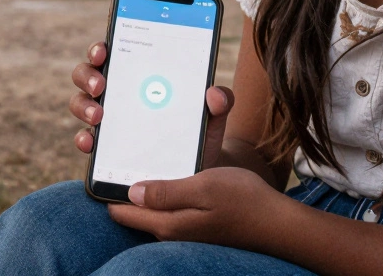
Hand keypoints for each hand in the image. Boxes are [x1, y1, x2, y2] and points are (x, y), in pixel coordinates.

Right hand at [70, 41, 234, 169]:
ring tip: (99, 115)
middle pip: (87, 73)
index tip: (103, 50)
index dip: (102, 47)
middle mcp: (116, 92)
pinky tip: (91, 142)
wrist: (196, 173)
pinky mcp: (103, 146)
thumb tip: (215, 93)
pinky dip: (83, 138)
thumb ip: (220, 102)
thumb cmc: (199, 132)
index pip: (113, 51)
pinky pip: (84, 138)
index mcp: (138, 74)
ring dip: (84, 105)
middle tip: (101, 85)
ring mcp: (106, 119)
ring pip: (80, 102)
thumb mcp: (212, 117)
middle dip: (88, 75)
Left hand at [107, 167, 284, 250]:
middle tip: (121, 152)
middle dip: (123, 185)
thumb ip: (166, 192)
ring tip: (141, 156)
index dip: (109, 188)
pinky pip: (167, 207)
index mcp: (167, 223)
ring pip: (150, 207)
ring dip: (144, 186)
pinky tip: (170, 171)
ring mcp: (183, 230)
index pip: (120, 212)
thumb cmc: (244, 201)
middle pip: (132, 210)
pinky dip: (162, 190)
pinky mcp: (195, 225)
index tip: (104, 162)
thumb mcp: (204, 187)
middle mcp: (170, 231)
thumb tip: (131, 192)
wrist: (278, 223)